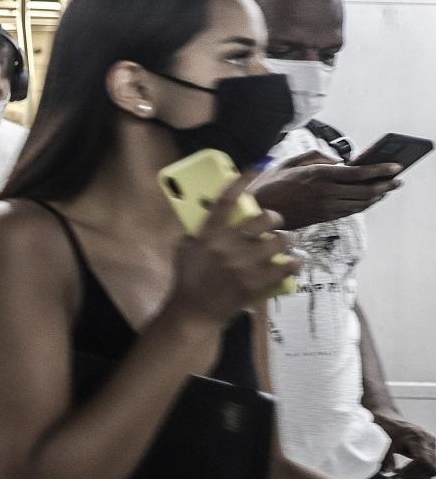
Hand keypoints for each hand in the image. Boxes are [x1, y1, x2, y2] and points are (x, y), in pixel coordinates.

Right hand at [167, 174, 301, 325]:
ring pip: (279, 241)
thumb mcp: (185, 250)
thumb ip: (199, 232)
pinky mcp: (255, 283)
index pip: (226, 201)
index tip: (256, 166)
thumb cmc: (188, 279)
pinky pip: (286, 266)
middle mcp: (227, 246)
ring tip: (282, 247)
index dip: (242, 181)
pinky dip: (293, 264)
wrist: (194, 312)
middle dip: (274, 220)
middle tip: (273, 225)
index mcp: (209, 235)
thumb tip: (210, 214)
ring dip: (283, 242)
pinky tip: (293, 263)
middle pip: (264, 219)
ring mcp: (243, 265)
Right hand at [252, 151, 401, 228]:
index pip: (358, 173)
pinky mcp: (321, 219)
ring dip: (376, 197)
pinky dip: (362, 206)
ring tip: (386, 190)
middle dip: (385, 185)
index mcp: (317, 175)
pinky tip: (368, 201)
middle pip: (365, 190)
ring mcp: (324, 208)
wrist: (254, 212)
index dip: (380, 170)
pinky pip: (349, 212)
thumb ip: (315, 157)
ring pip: (360, 203)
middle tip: (397, 180)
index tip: (395, 167)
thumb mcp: (288, 162)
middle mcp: (324, 192)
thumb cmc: (268, 185)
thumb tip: (337, 161)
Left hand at [377, 415, 435, 478]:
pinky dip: (419, 475)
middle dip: (414, 477)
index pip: (422, 460)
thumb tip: (389, 472)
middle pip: (431, 468)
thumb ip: (388, 457)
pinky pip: (430, 469)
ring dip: (416, 478)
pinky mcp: (433, 452)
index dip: (412, 471)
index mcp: (417, 438)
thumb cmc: (387, 429)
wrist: (392, 421)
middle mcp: (430, 443)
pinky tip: (405, 474)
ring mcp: (433, 447)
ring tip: (399, 478)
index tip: (397, 474)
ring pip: (432, 471)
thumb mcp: (385, 442)